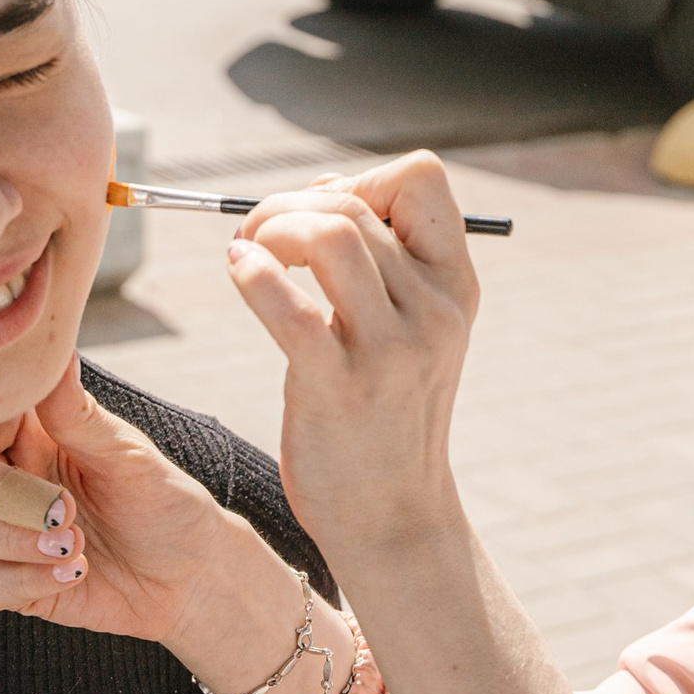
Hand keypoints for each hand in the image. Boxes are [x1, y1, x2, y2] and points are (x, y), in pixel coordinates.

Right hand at [0, 356, 243, 642]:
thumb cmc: (163, 500)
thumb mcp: (127, 454)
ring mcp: (8, 534)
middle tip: (65, 510)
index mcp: (33, 436)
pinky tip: (73, 574)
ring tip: (75, 544)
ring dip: (10, 541)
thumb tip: (58, 351)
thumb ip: (77, 414)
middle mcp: (13, 481)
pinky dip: (23, 582)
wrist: (193, 573)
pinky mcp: (17, 584)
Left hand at [225, 152, 480, 558]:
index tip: (322, 213)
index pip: (421, 177)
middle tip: (256, 234)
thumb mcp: (409, 329)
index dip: (359, 176)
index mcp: (455, 285)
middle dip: (287, 203)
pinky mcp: (338, 387)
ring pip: (328, 237)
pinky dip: (252, 274)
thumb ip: (378, 261)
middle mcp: (433, 309)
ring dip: (269, 228)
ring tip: (246, 253)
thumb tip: (318, 188)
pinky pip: (290, 307)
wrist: (393, 517)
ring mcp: (391, 350)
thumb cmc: (385, 412)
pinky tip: (238, 272)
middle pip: (353, 202)